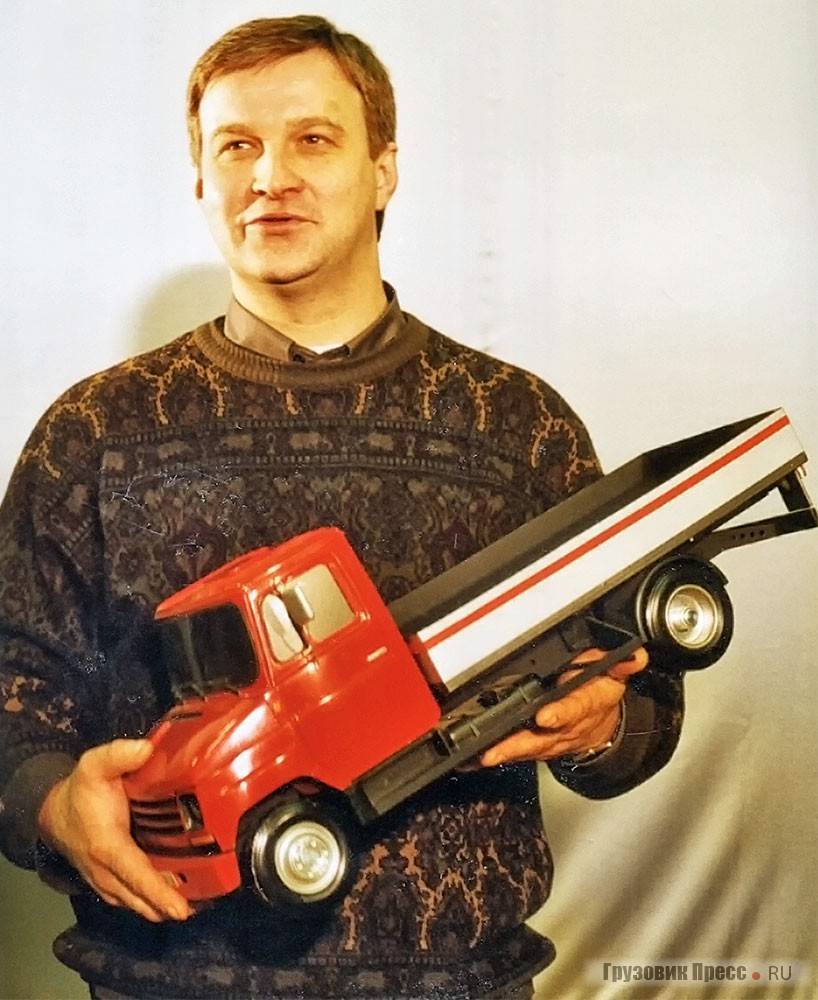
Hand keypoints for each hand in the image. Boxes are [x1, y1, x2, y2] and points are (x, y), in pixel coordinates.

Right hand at [38, 739, 191, 922]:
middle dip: (170, 905)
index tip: (181, 908)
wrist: (55, 812)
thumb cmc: (80, 791)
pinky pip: (131, 899)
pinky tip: (175, 899)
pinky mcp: (109, 884)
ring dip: (162, 907)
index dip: (159, 892)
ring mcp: (106, 881)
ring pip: (136, 903)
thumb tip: (147, 749)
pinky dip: (151, 903)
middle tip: (203, 906)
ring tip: (197, 904)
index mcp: (106, 845)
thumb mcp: (96, 764)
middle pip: (140, 897)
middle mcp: (105, 870)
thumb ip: (120, 754)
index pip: (135, 874)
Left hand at [481, 647, 648, 765]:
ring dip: (509, 752)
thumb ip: (622, 664)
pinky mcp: (540, 747)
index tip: (545, 716)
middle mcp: (569, 726)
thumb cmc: (600, 693)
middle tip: (500, 747)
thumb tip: (635, 656)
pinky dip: (504, 755)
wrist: (604, 724)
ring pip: (530, 748)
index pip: (575, 707)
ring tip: (488, 754)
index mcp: (587, 703)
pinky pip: (521, 752)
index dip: (561, 713)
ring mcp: (553, 740)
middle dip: (523, 743)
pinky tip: (483, 757)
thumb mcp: (615, 674)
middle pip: (545, 736)